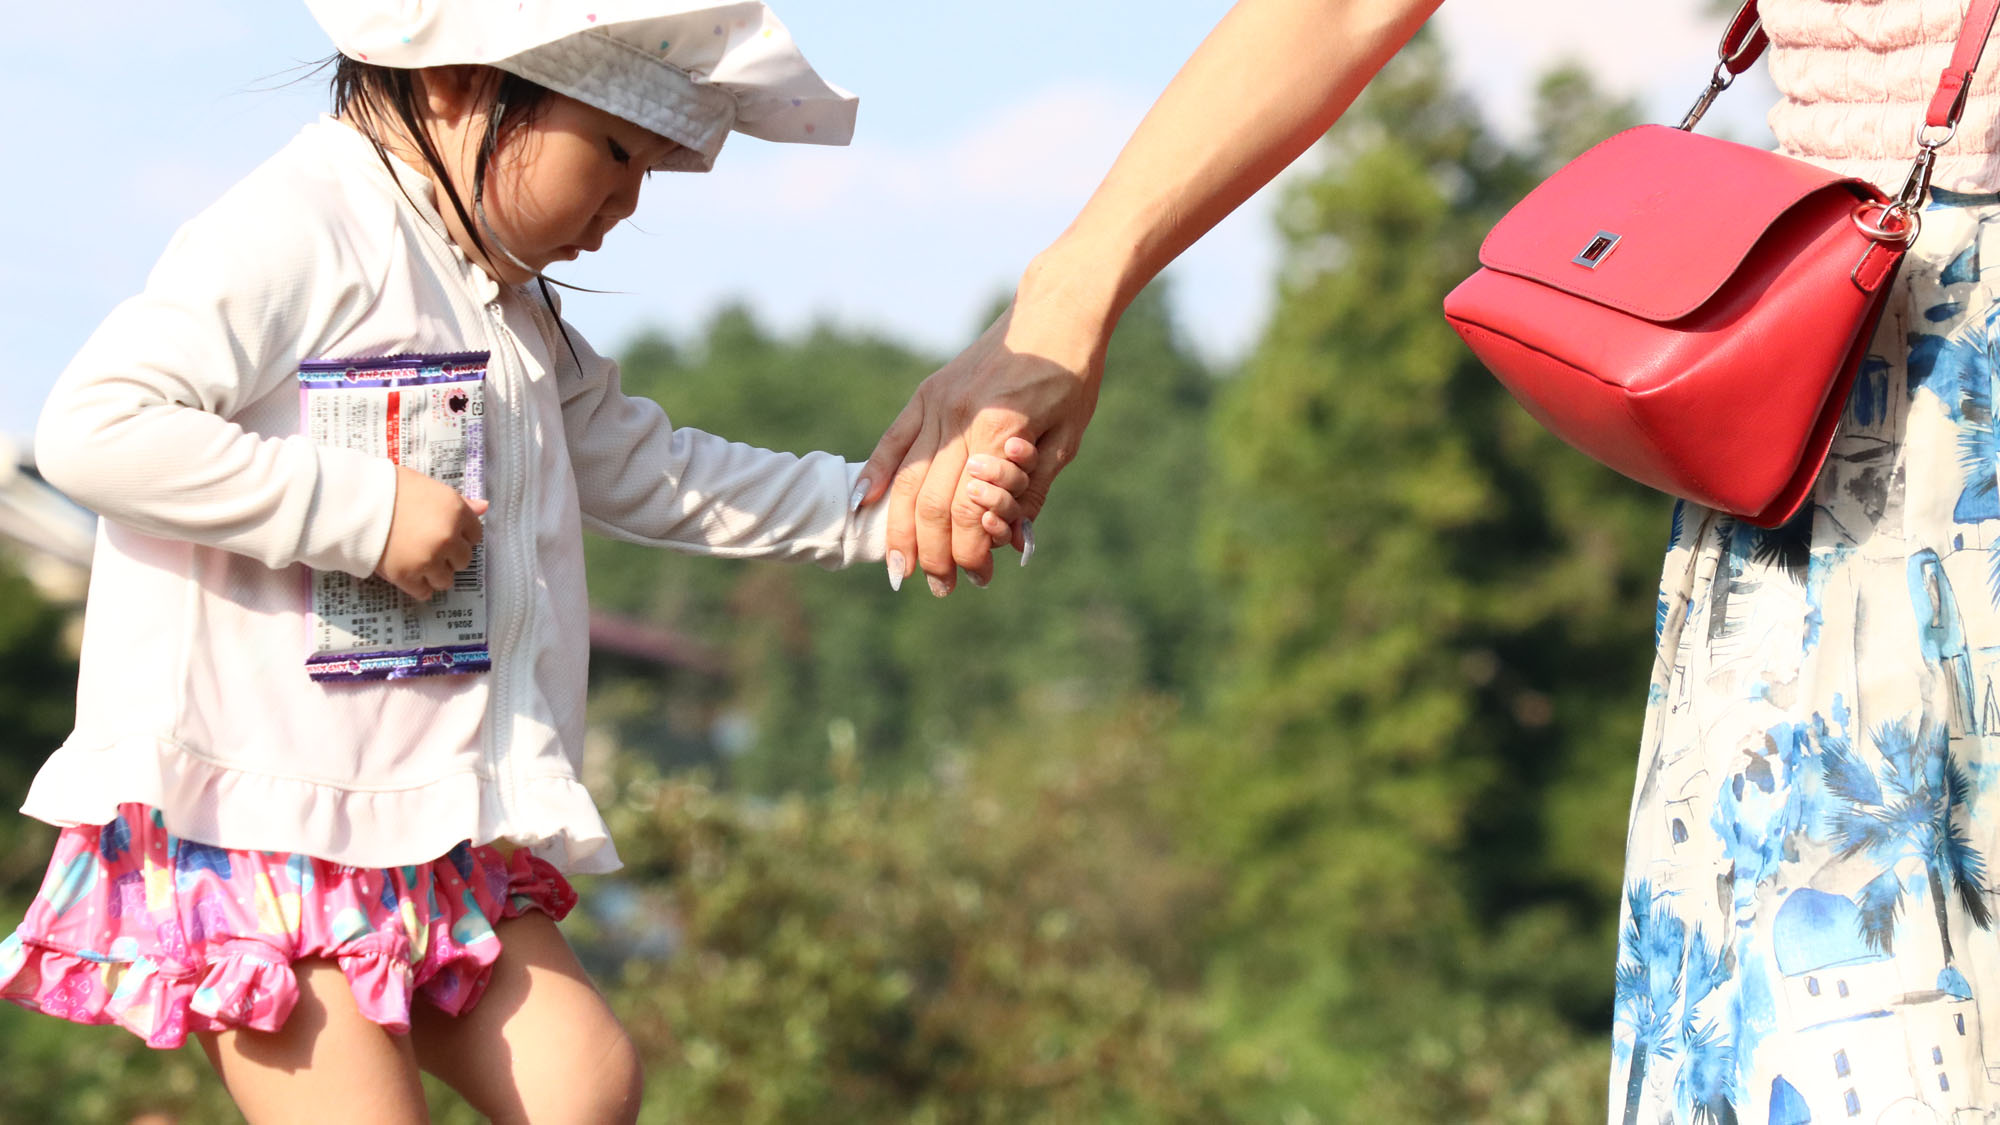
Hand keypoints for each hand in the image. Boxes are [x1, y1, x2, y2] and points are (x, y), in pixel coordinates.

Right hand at [375, 465, 488, 600]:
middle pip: (462, 560)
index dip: (460, 536)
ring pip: (445, 580)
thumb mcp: (429, 486)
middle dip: (449, 556)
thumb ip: (458, 501)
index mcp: (456, 512)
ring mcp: (429, 559)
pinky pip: (424, 593)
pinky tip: (410, 577)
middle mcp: (448, 538)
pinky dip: (418, 588)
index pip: (475, 535)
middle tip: (429, 549)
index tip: (446, 535)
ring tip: (418, 563)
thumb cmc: (390, 488)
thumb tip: (484, 507)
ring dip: (435, 574)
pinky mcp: (407, 576)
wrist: (355, 502)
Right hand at [859, 298, 1103, 595]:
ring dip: (899, 530)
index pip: (969, 509)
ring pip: (904, 479)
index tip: (979, 577)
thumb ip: (1034, 491)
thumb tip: (1011, 543)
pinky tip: (862, 505)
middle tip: (940, 587)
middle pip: (930, 502)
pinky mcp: (927, 393)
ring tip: (899, 569)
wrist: (1055, 310)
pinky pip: (893, 440)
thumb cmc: (1071, 376)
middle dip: (932, 553)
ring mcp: (937, 402)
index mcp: (998, 428)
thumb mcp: (1067, 439)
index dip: (970, 551)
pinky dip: (875, 473)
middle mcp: (959, 416)